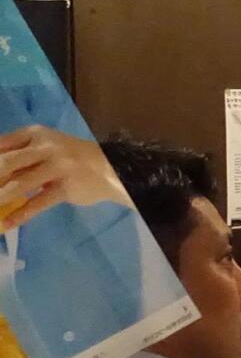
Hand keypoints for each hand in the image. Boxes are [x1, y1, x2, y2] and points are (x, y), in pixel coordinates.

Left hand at [0, 125, 131, 228]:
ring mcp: (57, 167)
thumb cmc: (72, 160)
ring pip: (20, 184)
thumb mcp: (44, 150)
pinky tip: (7, 224)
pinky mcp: (66, 187)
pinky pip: (39, 203)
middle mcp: (45, 147)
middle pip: (6, 163)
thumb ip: (20, 158)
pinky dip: (21, 215)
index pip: (1, 145)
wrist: (112, 170)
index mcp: (35, 134)